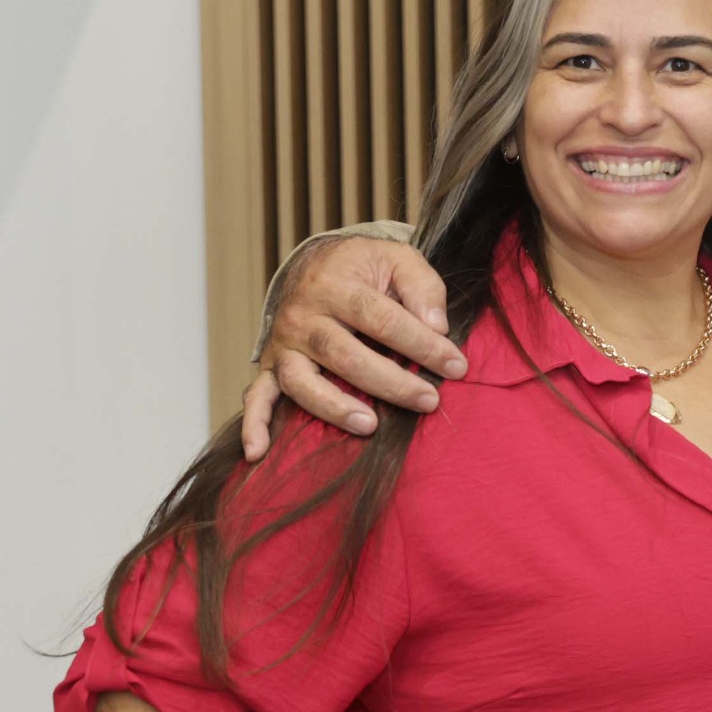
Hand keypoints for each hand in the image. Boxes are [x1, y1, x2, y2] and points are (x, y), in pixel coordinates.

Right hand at [244, 237, 462, 456]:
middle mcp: (302, 316)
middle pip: (345, 355)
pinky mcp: (272, 365)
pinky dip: (255, 425)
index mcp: (335, 285)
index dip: (422, 345)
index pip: (383, 320)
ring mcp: (283, 343)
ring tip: (370, 425)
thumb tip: (437, 326)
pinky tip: (259, 452)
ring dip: (334, 407)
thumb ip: (422, 287)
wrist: (317, 264)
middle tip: (429, 400)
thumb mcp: (398, 259)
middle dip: (391, 382)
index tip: (456, 366)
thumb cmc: (365, 267)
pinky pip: (257, 396)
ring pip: (302, 381)